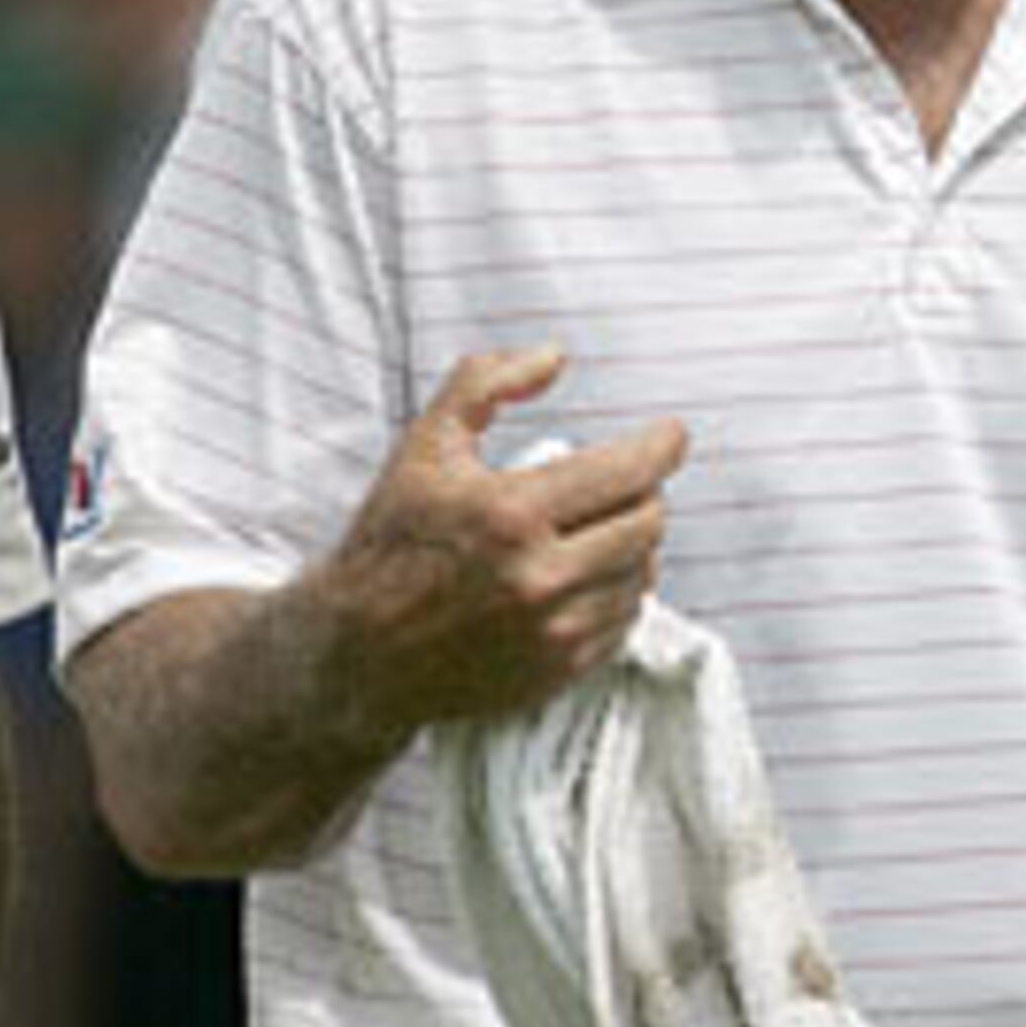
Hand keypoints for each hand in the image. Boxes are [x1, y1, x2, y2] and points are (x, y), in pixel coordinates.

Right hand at [314, 344, 689, 734]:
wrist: (355, 654)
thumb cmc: (391, 542)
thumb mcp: (423, 448)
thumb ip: (483, 384)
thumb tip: (555, 356)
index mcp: (511, 513)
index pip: (633, 471)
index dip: (664, 446)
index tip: (669, 436)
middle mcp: (539, 575)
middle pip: (650, 520)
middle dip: (642, 494)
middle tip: (617, 487)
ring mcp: (554, 630)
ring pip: (643, 572)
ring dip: (630, 546)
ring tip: (591, 533)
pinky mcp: (560, 670)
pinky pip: (626, 620)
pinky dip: (616, 593)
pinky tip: (582, 579)